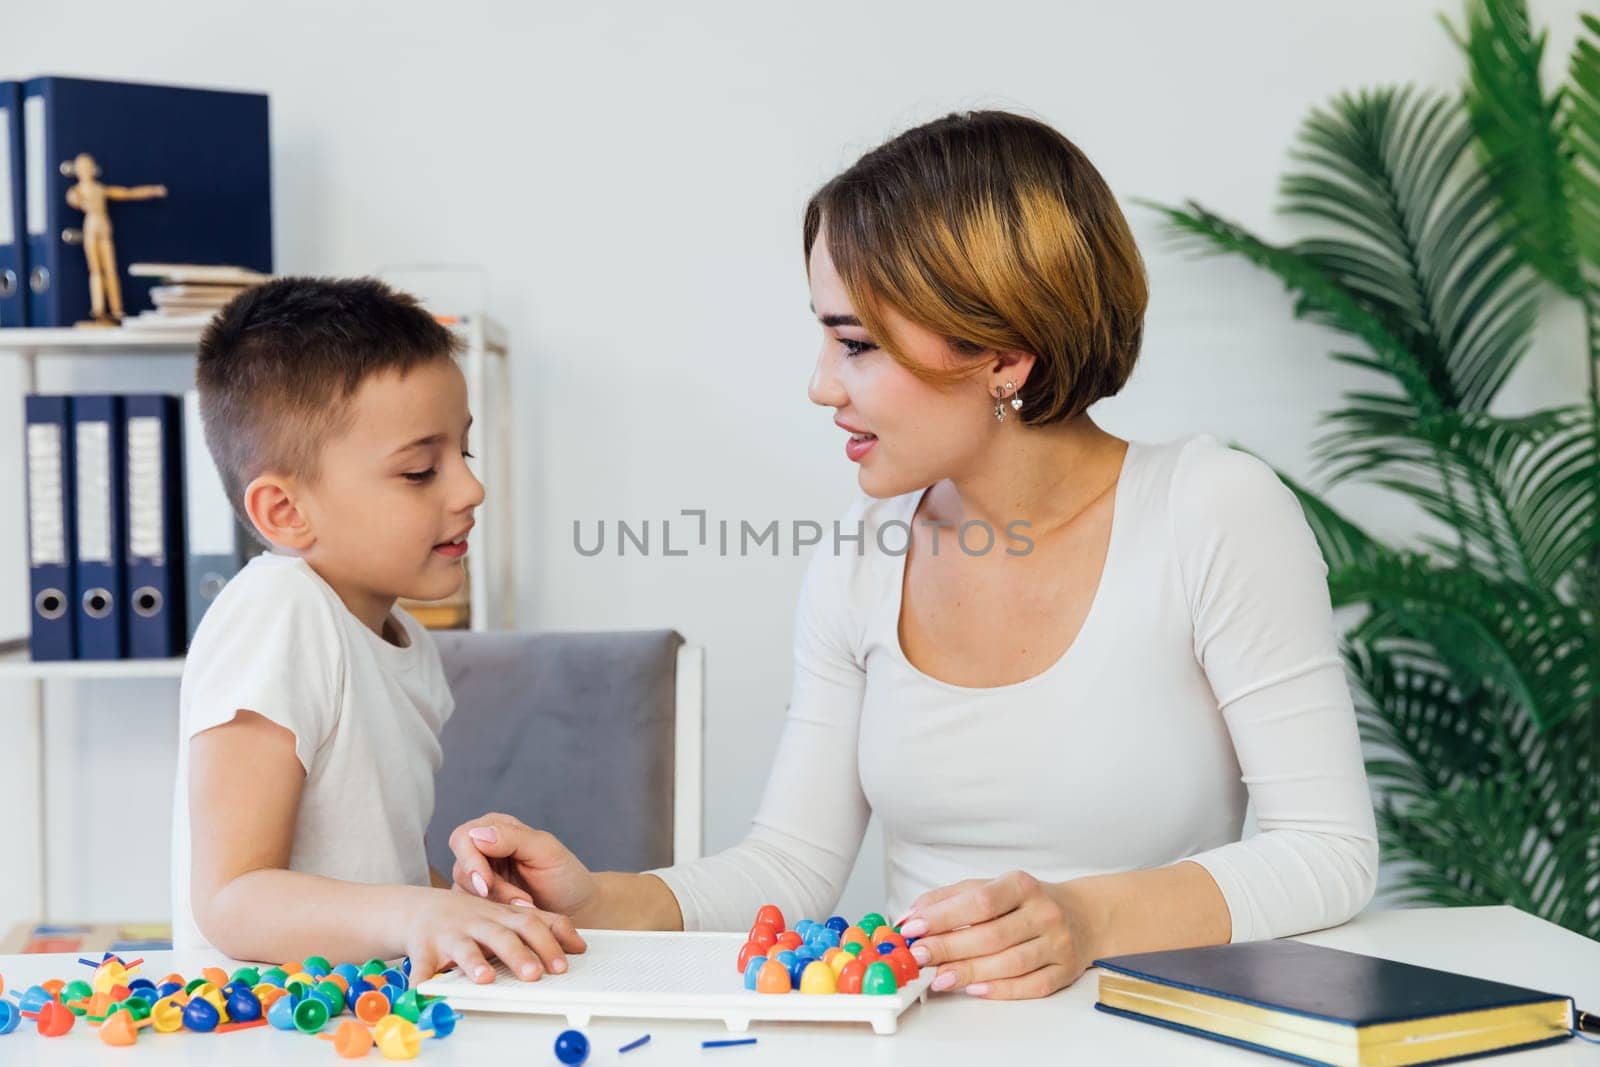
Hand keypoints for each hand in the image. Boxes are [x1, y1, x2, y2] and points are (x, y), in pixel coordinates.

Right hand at [401, 886, 586, 986]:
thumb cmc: (473, 915)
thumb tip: (579, 947)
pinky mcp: (424, 946)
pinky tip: (423, 991)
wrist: (419, 909)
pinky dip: (421, 978)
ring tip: (485, 979)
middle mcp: (478, 921)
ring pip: (465, 946)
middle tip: (535, 974)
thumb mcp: (509, 913)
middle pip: (502, 934)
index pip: (530, 922)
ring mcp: (451, 933)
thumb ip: (543, 924)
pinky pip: (420, 963)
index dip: (548, 940)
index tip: (565, 961)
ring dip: (474, 963)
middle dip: (519, 954)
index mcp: (502, 913)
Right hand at [449, 813, 601, 923]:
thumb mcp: (546, 851)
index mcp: (497, 828)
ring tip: (526, 908)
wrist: (578, 910)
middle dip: (487, 889)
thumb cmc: (565, 876)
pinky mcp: (480, 906)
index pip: (464, 838)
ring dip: (494, 904)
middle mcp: (483, 852)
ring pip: (464, 894)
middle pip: (461, 868)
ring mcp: (479, 881)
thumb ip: (513, 838)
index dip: (470, 861)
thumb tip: (479, 834)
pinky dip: (493, 918)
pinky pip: (471, 914)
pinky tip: (515, 918)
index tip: (487, 883)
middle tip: (516, 902)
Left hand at [897, 871, 1098, 999]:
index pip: (981, 901)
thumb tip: (911, 917)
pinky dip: (1001, 990)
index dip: (944, 917)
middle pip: (992, 935)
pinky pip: (1031, 986)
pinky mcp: (1065, 971)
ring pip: (1010, 963)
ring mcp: (1057, 943)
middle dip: (949, 948)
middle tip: (919, 957)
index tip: (914, 929)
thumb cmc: (1025, 903)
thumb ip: (948, 900)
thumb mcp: (990, 888)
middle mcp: (1044, 912)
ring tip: (939, 979)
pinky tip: (975, 989)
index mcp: (1022, 885)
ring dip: (970, 972)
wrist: (1082, 915)